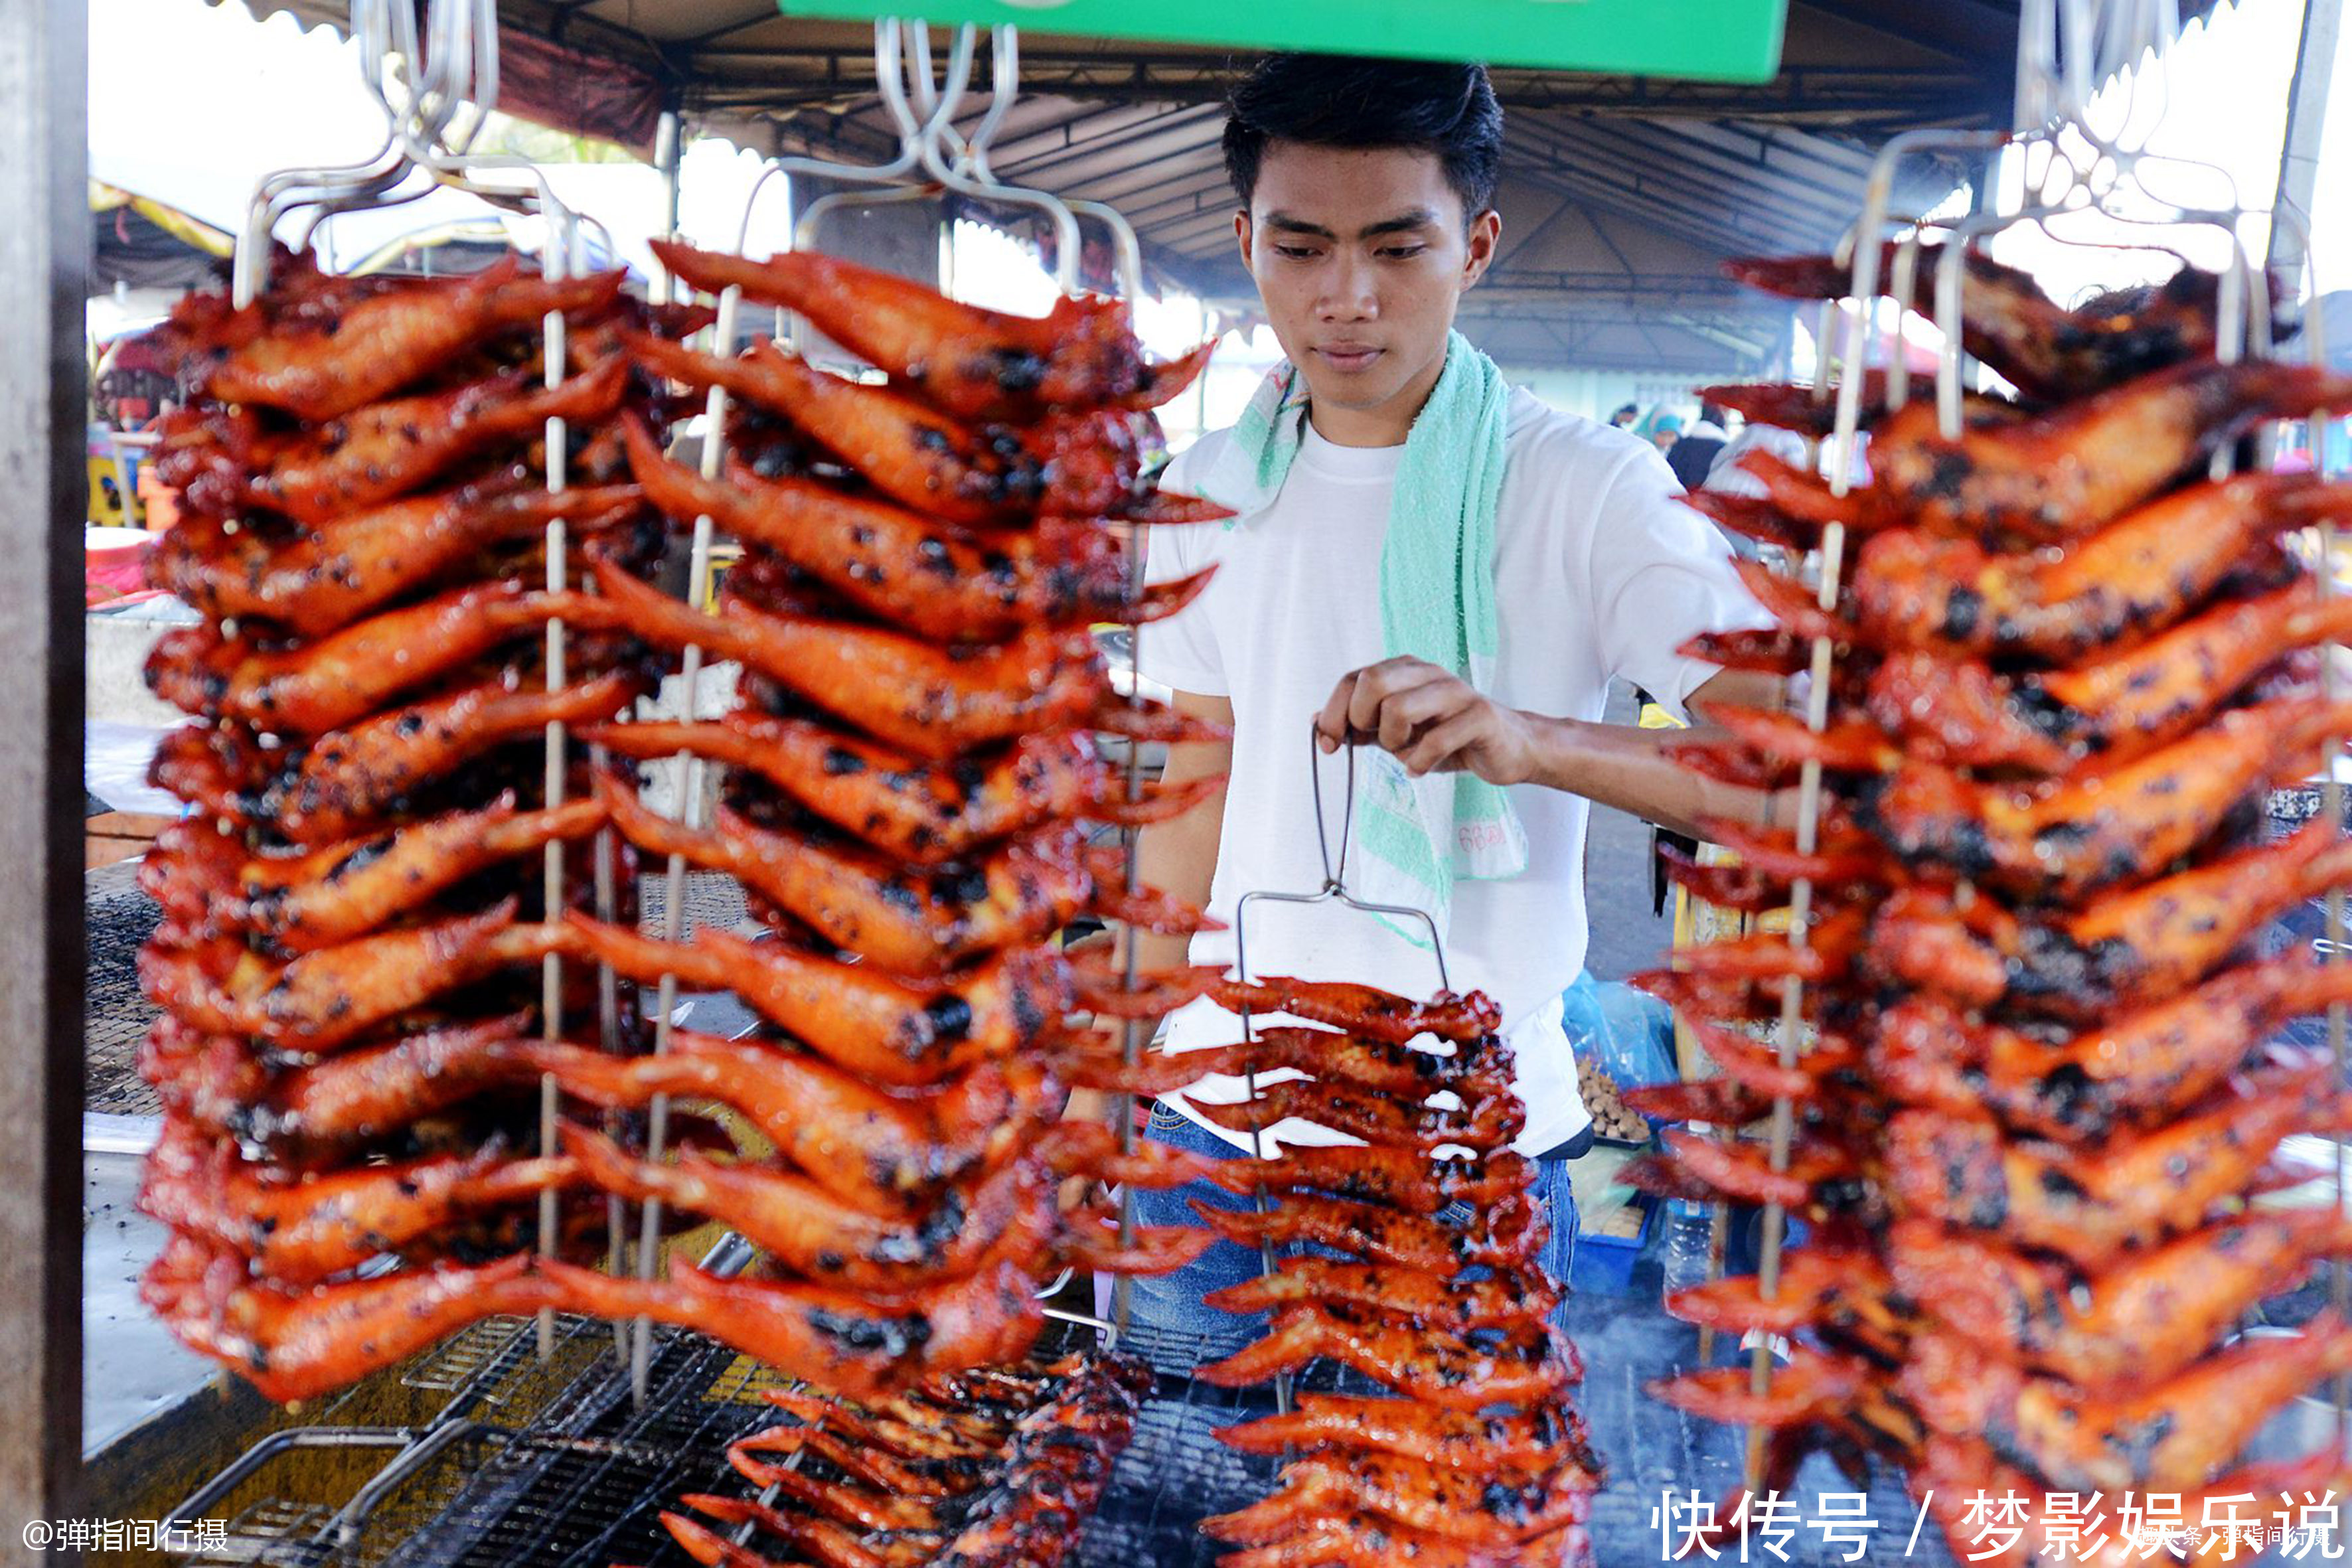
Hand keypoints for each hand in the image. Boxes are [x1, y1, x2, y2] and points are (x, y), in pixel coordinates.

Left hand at [1314, 657, 1540, 785]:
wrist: (1509, 748)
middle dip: (1362, 720)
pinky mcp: (1479, 716)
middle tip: (1379, 743)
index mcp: (1405, 670)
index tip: (1330, 744)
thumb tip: (1317, 721)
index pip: (1353, 679)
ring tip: (1407, 753)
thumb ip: (1361, 726)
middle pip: (1372, 681)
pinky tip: (1422, 769)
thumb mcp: (1399, 732)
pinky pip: (1433, 741)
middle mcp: (1428, 672)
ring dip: (1393, 743)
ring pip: (1398, 708)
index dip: (1333, 713)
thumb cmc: (1449, 738)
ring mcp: (1456, 691)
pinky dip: (1419, 763)